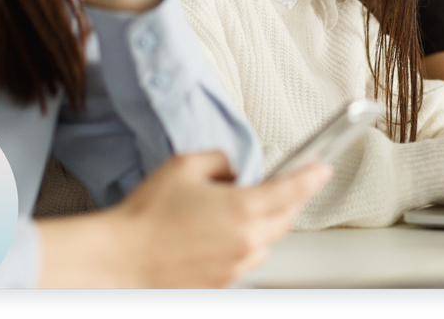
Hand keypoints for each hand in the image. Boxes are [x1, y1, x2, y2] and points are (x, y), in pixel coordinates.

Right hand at [107, 151, 330, 287]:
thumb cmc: (147, 215)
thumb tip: (235, 170)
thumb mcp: (185, 166)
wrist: (121, 260)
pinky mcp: (224, 283)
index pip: (293, 190)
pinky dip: (245, 243)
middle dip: (289, 198)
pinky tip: (220, 233)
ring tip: (238, 209)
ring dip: (266, 223)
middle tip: (281, 184)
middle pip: (287, 216)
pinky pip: (248, 258)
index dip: (312, 176)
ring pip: (268, 240)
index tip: (322, 168)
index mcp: (243, 208)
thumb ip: (221, 161)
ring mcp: (237, 266)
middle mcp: (247, 240)